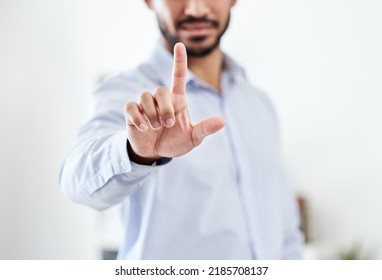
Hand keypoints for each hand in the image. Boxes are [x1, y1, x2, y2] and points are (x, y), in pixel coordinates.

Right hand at [124, 43, 224, 164]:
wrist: (155, 154)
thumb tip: (222, 121)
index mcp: (177, 101)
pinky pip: (131, 106)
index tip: (179, 45)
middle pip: (160, 89)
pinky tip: (144, 128)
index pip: (178, 76)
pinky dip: (138, 117)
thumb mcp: (193, 138)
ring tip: (156, 127)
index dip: (179, 61)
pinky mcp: (133, 114)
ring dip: (152, 114)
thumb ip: (205, 129)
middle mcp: (161, 100)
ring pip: (144, 96)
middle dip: (164, 108)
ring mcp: (145, 106)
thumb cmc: (175, 142)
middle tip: (168, 124)